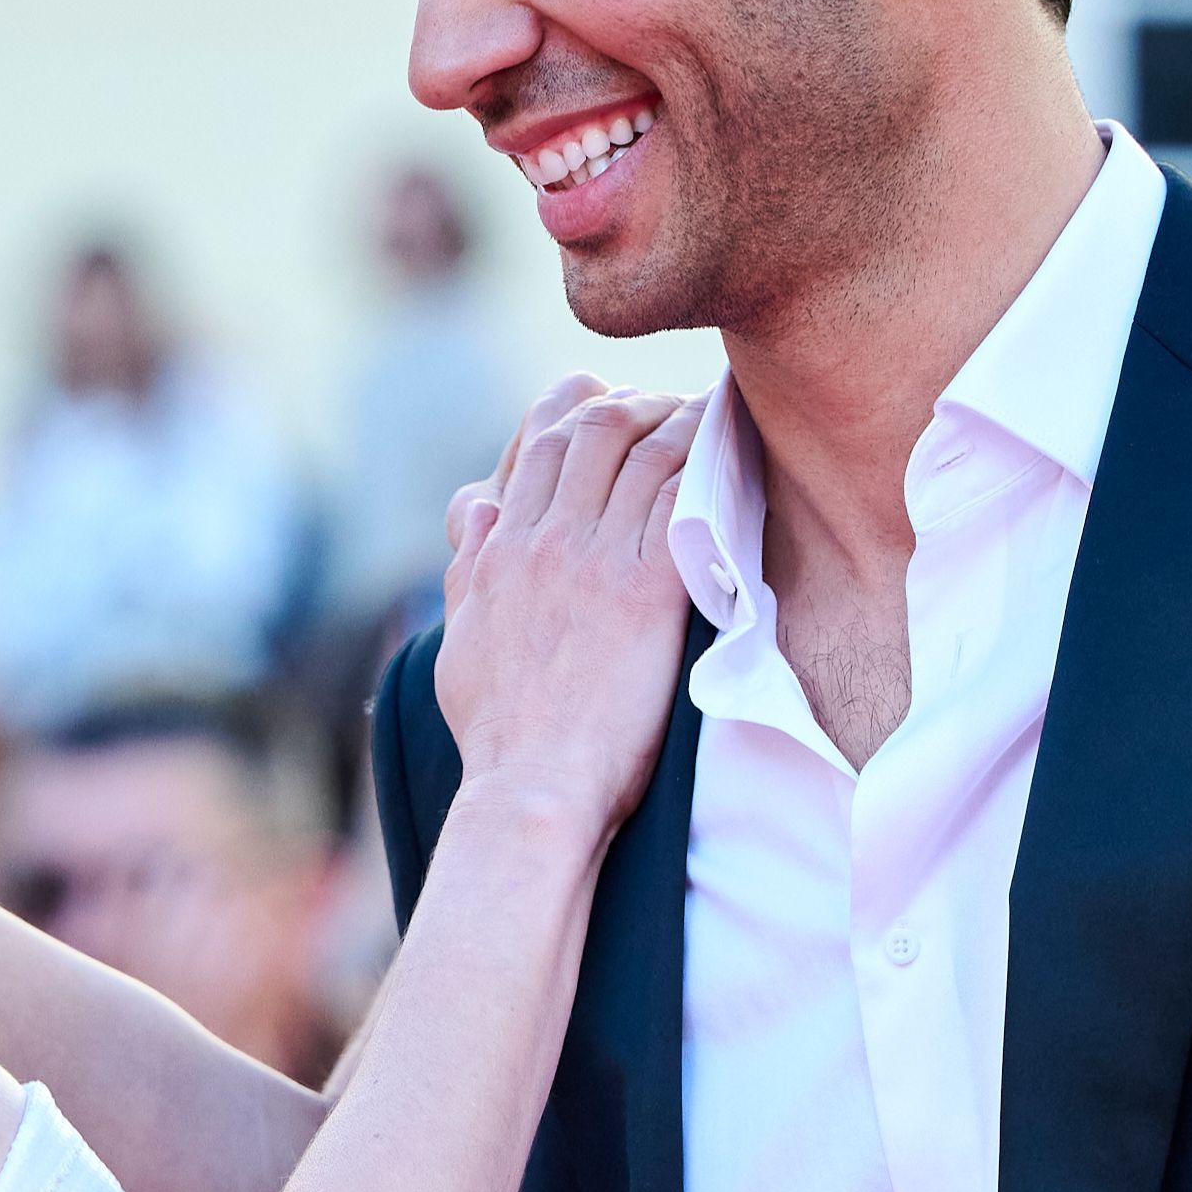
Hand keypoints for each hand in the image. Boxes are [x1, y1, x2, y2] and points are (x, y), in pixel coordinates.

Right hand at [434, 376, 701, 840]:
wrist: (532, 788)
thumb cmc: (498, 730)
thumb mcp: (460, 638)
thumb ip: (469, 568)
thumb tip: (477, 511)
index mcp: (500, 549)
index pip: (540, 442)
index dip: (582, 407)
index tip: (616, 406)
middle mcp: (543, 542)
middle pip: (593, 430)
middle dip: (640, 403)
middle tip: (675, 408)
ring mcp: (593, 564)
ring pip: (642, 453)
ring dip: (683, 423)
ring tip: (716, 415)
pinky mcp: (644, 594)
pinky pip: (679, 501)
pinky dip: (706, 464)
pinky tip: (731, 455)